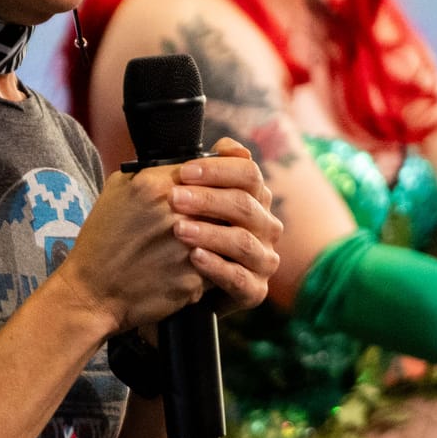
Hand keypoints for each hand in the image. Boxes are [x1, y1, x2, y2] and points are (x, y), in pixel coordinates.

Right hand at [58, 137, 278, 332]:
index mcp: (155, 186)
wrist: (92, 293)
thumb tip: (190, 166)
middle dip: (227, 205)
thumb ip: (155, 172)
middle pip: (225, 197)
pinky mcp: (195, 279)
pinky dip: (218, 262)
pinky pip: (222, 263)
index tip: (216, 183)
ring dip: (227, 234)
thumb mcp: (117, 190)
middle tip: (222, 213)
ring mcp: (188, 248)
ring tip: (218, 238)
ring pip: (229, 231)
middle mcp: (176, 213)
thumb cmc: (102, 241)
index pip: (208, 167)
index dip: (216, 174)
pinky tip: (205, 263)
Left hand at [171, 138, 282, 315]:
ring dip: (210, 232)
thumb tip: (227, 147)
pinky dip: (216, 266)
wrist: (171, 283)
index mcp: (254, 198)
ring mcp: (263, 260)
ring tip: (179, 229)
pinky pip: (240, 278)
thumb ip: (208, 171)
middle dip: (208, 199)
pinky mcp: (254, 291)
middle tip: (174, 198)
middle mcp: (265, 226)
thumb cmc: (182, 232)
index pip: (248, 173)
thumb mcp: (190, 198)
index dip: (217, 169)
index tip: (184, 172)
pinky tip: (194, 257)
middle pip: (245, 204)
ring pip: (243, 241)